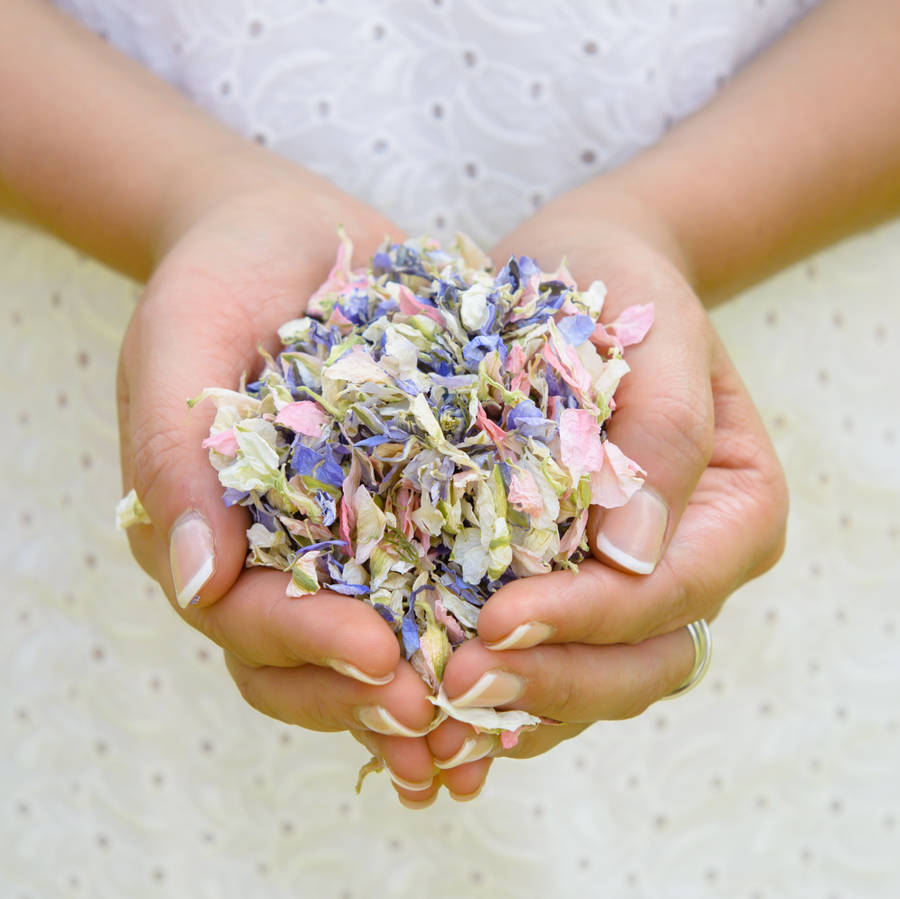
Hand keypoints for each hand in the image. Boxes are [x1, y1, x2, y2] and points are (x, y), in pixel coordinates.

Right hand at [116, 156, 439, 799]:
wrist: (295, 234)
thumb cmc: (221, 275)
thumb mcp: (179, 339)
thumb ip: (173, 455)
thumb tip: (196, 583)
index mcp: (207, 530)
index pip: (243, 618)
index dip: (305, 649)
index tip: (378, 658)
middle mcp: (273, 549)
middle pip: (306, 658)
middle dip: (368, 697)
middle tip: (440, 714)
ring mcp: (341, 535)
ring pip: (373, 639)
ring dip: (425, 690)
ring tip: (487, 724)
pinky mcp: (405, 506)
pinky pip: (432, 577)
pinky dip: (467, 623)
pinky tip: (525, 650)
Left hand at [426, 186, 787, 781]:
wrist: (578, 276)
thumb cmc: (619, 289)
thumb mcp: (652, 337)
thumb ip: (661, 438)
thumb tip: (633, 556)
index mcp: (734, 513)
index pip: (670, 594)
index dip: (589, 620)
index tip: (498, 620)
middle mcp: (690, 564)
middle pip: (641, 663)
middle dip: (551, 683)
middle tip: (454, 686)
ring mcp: (630, 584)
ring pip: (593, 682)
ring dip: (518, 709)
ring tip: (434, 716)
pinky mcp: (570, 584)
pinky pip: (545, 658)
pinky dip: (498, 688)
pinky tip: (432, 703)